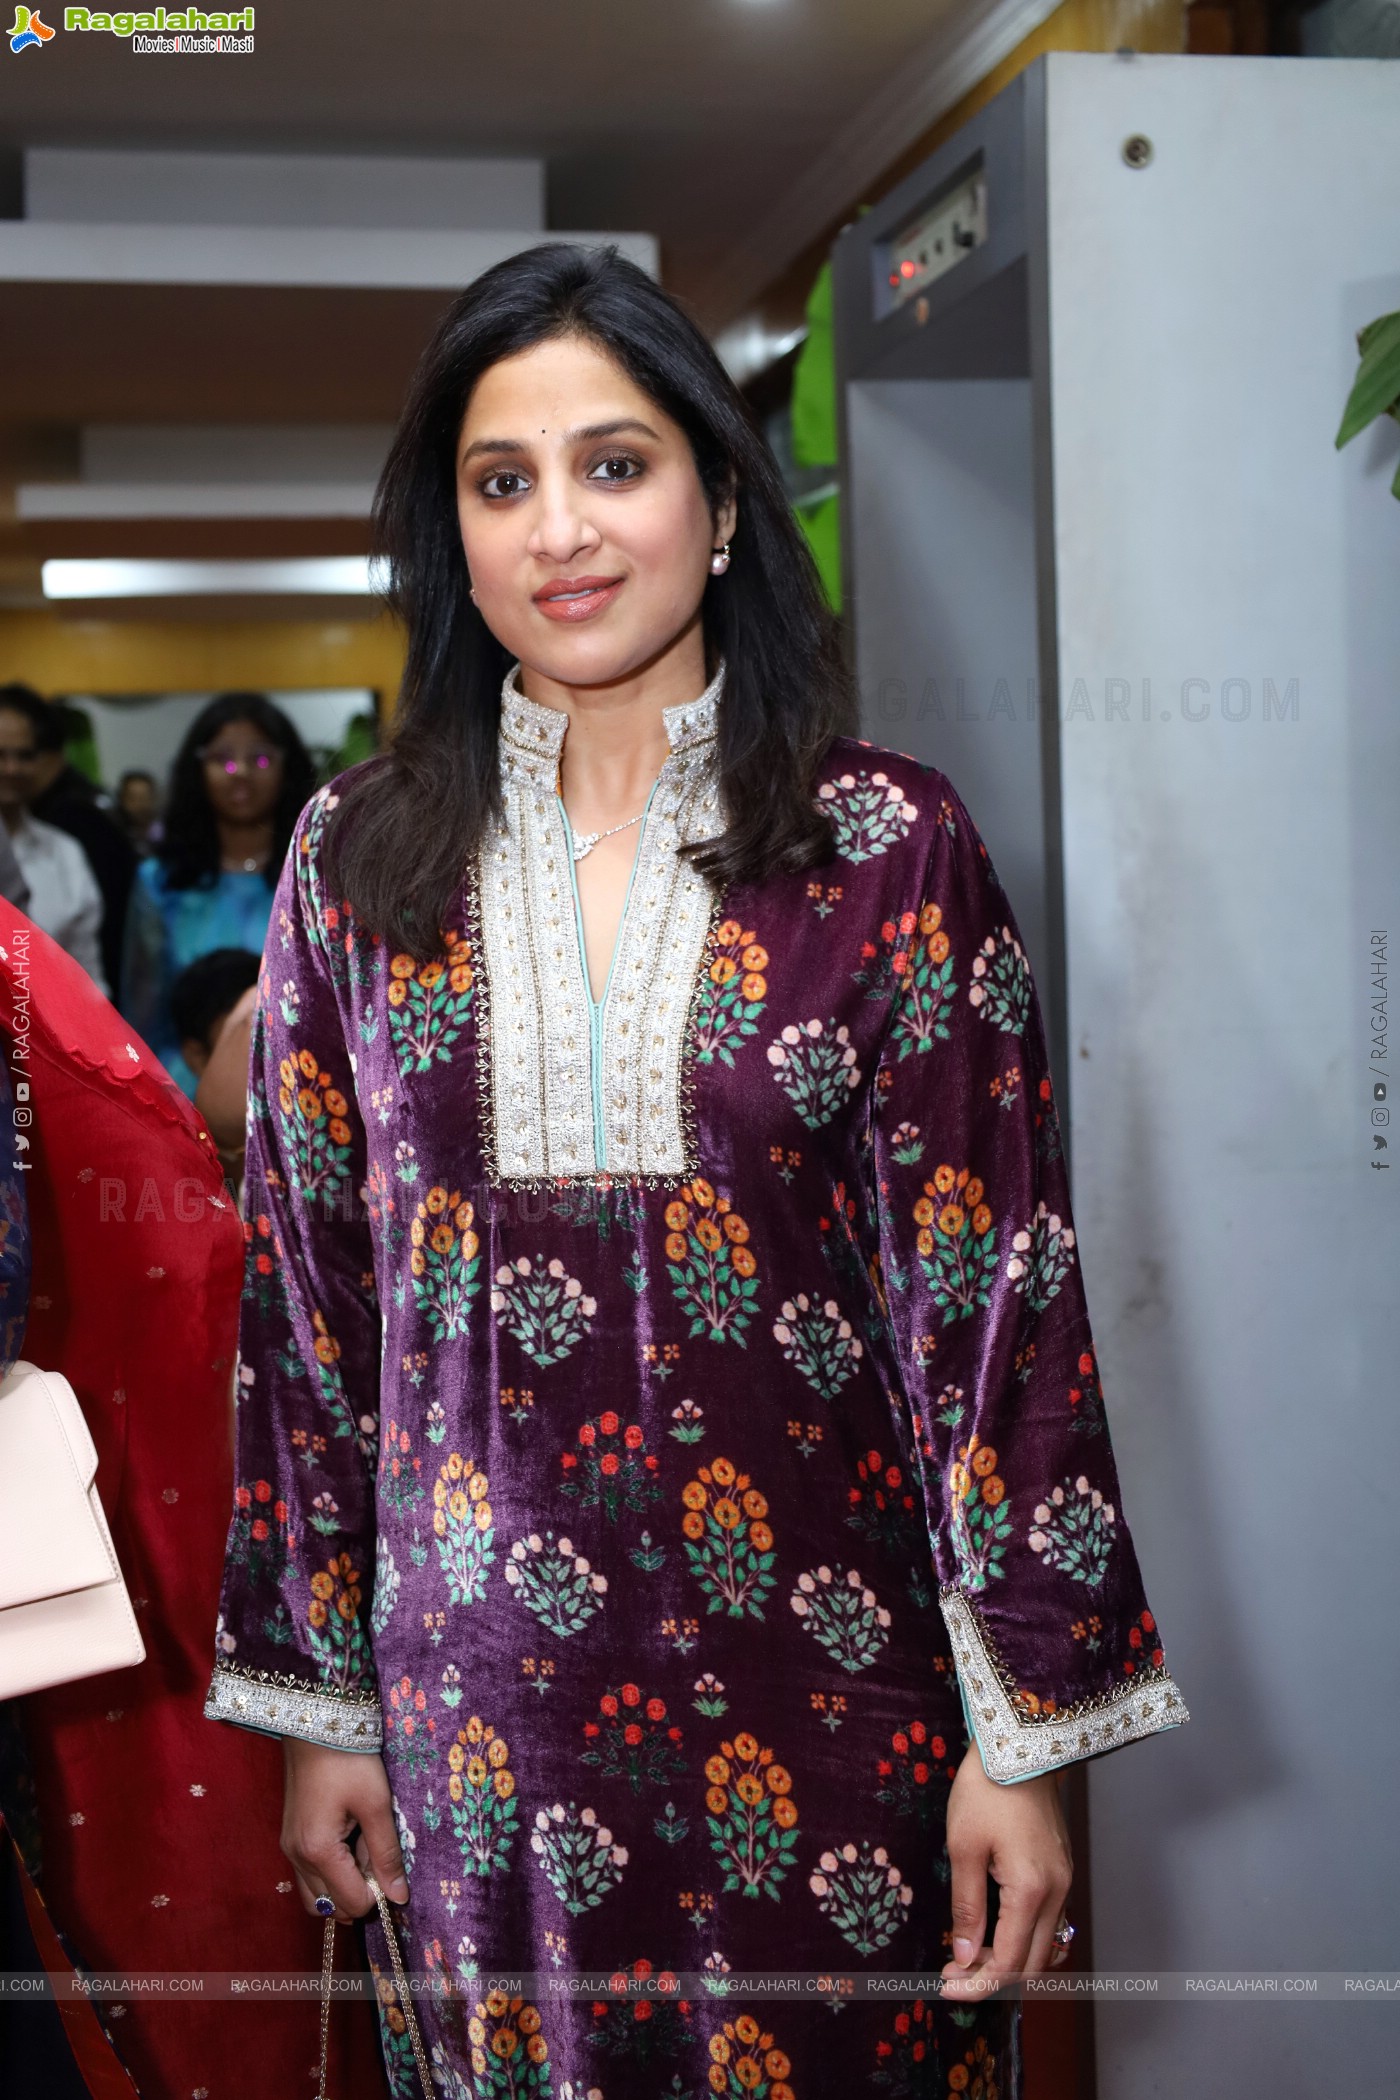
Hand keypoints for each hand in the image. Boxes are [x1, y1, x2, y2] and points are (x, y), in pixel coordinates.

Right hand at [281, 1738, 409, 1921]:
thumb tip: (399, 1898)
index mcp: (318, 1852)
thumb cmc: (349, 1760)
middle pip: (330, 1907)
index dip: (378, 1894)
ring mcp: (289, 1849)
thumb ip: (386, 1854)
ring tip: (363, 1850)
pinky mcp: (290, 1837)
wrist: (317, 1725)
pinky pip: (309, 1874)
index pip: (351, 1903)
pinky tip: (350, 1841)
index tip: (391, 1864)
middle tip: (377, 1859)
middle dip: (358, 1893)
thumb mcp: (376, 1804)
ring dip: (342, 1886)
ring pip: (316, 1895)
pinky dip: (331, 1872)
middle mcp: (296, 1858)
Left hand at [939, 1743, 1072, 1999]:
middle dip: (994, 1978)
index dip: (977, 1982)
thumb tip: (965, 1956)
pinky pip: (1047, 1920)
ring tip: (968, 1955)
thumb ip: (967, 1907)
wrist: (1019, 1744)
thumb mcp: (963, 1847)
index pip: (1010, 1961)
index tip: (946, 1986)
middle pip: (1033, 1963)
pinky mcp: (1061, 1868)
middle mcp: (1057, 1892)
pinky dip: (1022, 1936)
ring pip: (1044, 1944)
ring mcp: (1064, 1880)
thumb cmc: (986, 1789)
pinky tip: (993, 1929)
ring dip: (1009, 1959)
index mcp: (1032, 1891)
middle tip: (954, 1977)